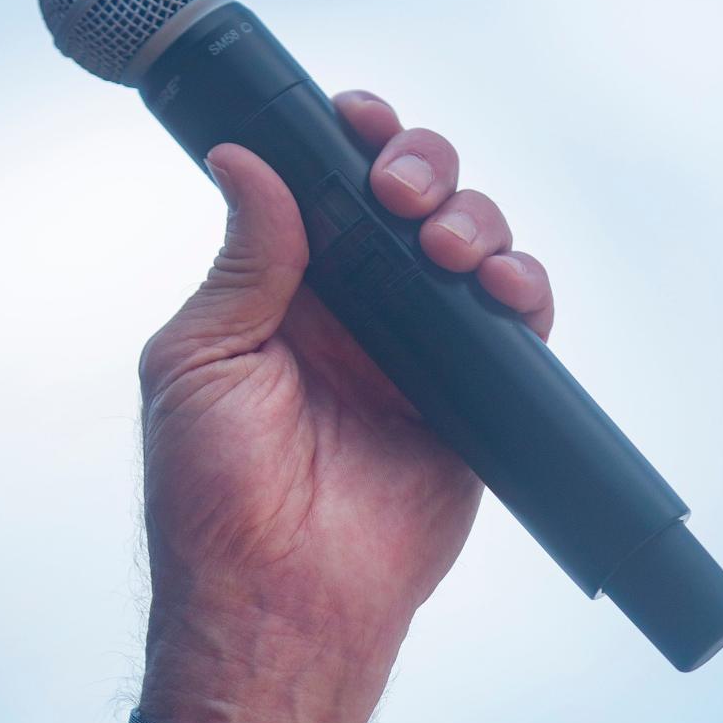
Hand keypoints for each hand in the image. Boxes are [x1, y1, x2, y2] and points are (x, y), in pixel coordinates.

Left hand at [138, 91, 553, 722]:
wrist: (279, 602)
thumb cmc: (215, 497)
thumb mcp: (200, 361)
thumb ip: (244, 262)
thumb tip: (248, 163)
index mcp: (284, 292)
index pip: (327, 189)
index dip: (350, 143)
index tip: (357, 120)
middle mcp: (355, 312)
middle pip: (411, 200)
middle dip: (420, 168)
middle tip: (403, 193)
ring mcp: (418, 352)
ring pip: (471, 246)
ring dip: (473, 220)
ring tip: (446, 248)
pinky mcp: (473, 398)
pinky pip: (515, 324)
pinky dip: (523, 289)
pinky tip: (502, 288)